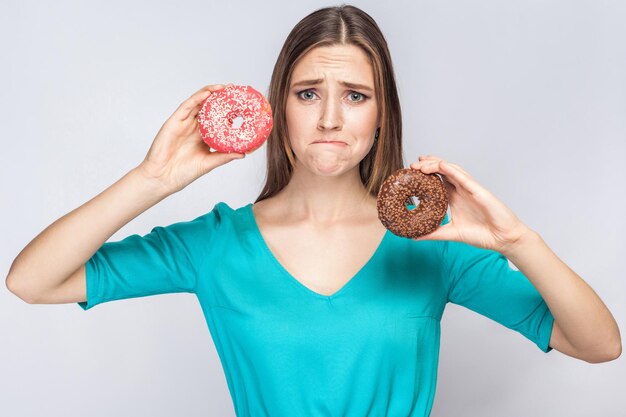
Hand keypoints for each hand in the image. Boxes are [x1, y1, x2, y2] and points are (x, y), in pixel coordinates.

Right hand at [138, 84, 244, 192]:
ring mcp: (184, 123)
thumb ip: (224, 157)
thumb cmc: (183, 172)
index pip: (217, 119)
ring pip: (198, 102)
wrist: (163, 178)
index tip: (242, 106)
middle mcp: (194, 127)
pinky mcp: (174, 121)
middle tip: (235, 90)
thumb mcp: (208, 163)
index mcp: (203, 136)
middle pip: (209, 107)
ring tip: (224, 88)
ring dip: (210, 93)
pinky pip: (187, 106)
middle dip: (221, 98)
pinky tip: (207, 93)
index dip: (229, 111)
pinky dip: (197, 98)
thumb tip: (243, 154)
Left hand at [410, 155, 531, 253]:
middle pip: (443, 171)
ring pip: (452, 170)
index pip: (437, 181)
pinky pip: (464, 178)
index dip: (425, 175)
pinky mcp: (480, 191)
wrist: (503, 239)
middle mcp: (462, 190)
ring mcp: (471, 189)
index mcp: (455, 197)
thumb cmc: (482, 234)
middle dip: (427, 165)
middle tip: (412, 165)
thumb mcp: (452, 233)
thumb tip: (414, 237)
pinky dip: (452, 170)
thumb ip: (434, 233)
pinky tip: (441, 165)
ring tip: (421, 163)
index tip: (410, 173)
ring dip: (436, 164)